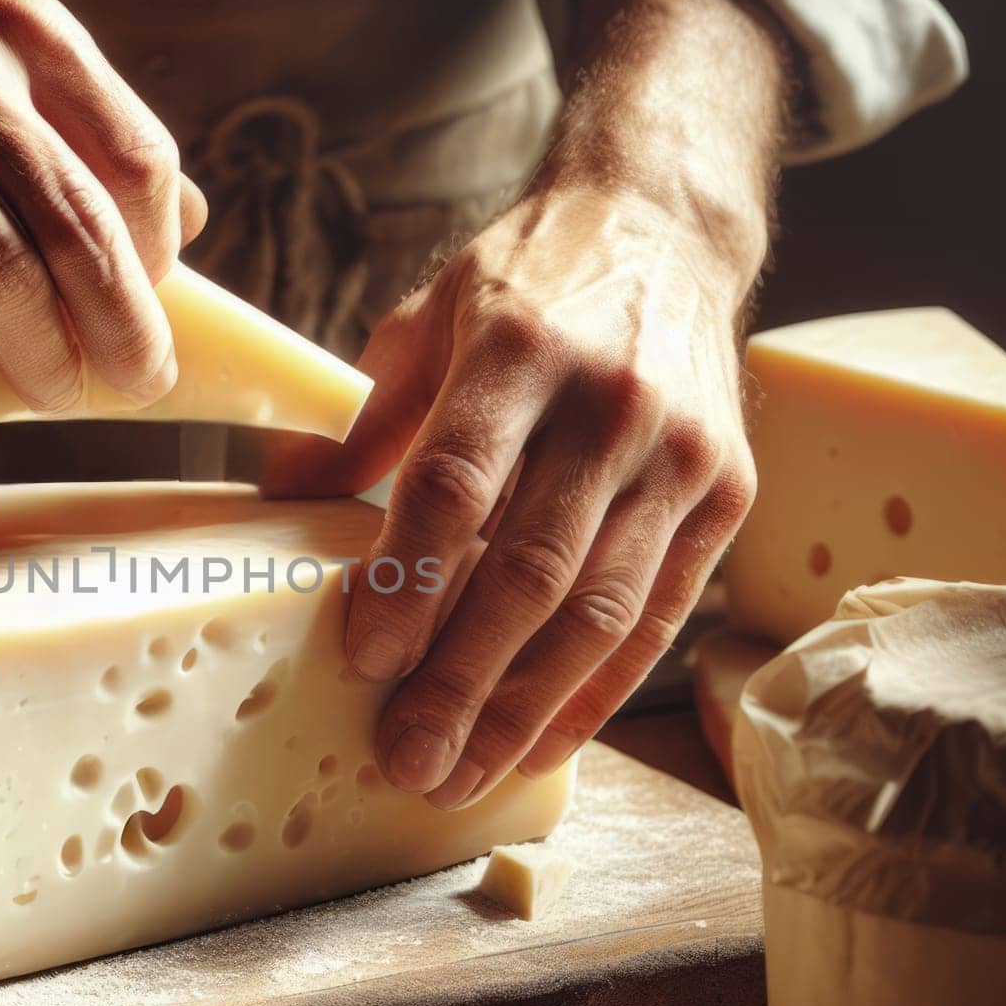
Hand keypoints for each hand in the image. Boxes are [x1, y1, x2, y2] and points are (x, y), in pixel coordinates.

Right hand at [0, 0, 205, 437]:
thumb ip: (88, 138)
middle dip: (122, 328)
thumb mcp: (0, 62)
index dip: (158, 251)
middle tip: (140, 383)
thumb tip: (189, 224)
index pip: (136, 162)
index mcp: (30, 37)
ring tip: (55, 398)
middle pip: (79, 227)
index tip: (150, 304)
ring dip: (41, 361)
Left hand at [267, 0, 786, 803]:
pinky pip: (656, 618)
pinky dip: (596, 692)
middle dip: (462, 681)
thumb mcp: (426, 322)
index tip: (364, 660)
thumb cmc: (528, 284)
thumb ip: (360, 420)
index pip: (455, 486)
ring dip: (525, 710)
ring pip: (599, 613)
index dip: (408, 582)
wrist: (667, 230)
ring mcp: (680, 456)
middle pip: (530, 571)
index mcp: (517, 352)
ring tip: (461, 775)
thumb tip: (278, 502)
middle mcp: (610, 406)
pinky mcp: (726, 496)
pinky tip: (540, 743)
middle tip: (406, 759)